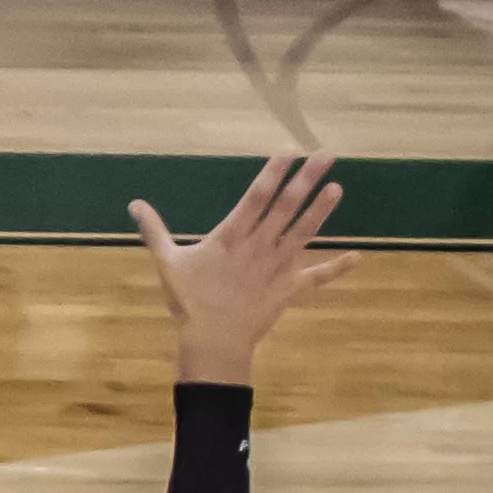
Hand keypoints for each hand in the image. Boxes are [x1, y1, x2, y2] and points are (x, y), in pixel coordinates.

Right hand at [130, 150, 345, 377]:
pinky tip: (358, 257)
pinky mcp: (288, 289)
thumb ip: (154, 230)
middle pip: (286, 206)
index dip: (273, 172)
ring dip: (321, 211)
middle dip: (306, 179)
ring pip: (303, 233)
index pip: (256, 196)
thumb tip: (134, 203)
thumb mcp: (168, 262)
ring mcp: (277, 267)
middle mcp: (259, 245)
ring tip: (338, 188)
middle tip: (325, 155)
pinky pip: (317, 278)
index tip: (287, 151)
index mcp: (232, 236)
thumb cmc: (189, 301)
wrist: (213, 341)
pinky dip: (337, 268)